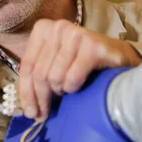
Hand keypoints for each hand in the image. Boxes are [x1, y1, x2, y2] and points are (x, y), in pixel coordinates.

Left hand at [18, 19, 141, 121]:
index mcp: (43, 28)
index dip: (26, 92)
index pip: (27, 66)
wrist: (118, 56)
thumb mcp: (54, 63)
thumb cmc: (82, 61)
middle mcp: (58, 27)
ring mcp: (76, 34)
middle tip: (45, 114)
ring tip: (67, 91)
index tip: (29, 112)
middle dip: (41, 99)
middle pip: (39, 74)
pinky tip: (79, 86)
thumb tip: (23, 107)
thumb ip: (37, 77)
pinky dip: (73, 88)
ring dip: (60, 91)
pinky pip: (71, 78)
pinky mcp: (92, 46)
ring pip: (54, 77)